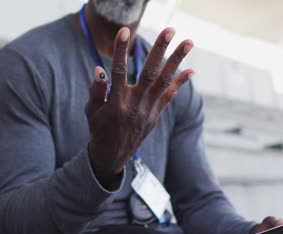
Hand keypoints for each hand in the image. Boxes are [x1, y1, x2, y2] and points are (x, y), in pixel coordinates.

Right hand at [85, 27, 193, 184]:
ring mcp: (148, 109)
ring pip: (164, 81)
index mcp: (116, 102)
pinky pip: (170, 96)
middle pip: (149, 72)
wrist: (113, 155)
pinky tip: (191, 70)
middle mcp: (135, 104)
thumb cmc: (99, 129)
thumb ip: (95, 90)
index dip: (120, 51)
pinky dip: (180, 83)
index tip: (124, 31)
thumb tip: (99, 69)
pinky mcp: (156, 114)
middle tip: (170, 30)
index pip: (118, 71)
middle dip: (160, 49)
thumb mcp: (91, 111)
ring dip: (177, 60)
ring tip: (189, 42)